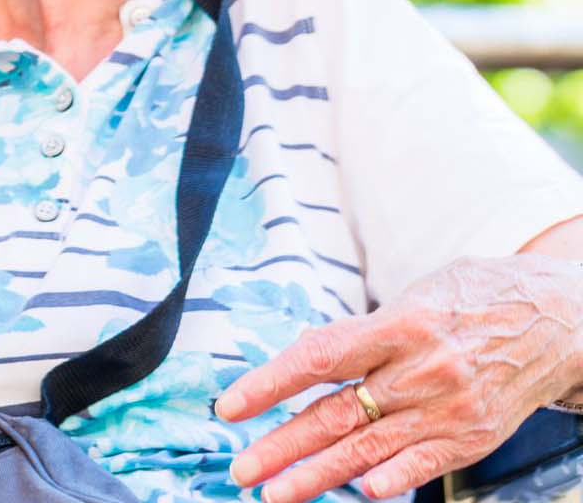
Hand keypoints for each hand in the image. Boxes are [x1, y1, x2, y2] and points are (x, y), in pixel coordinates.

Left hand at [218, 255, 582, 500]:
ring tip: (273, 492)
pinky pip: (422, 464)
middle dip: (281, 445)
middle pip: (337, 414)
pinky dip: (392, 479)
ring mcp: (450, 408)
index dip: (269, 384)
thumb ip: (361, 333)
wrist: (558, 319)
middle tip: (240, 469)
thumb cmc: (470, 301)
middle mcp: (423, 370)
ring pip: (369, 448)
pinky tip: (360, 493)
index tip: (228, 407)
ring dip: (316, 475)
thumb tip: (301, 362)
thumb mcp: (413, 296)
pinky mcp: (473, 437)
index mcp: (400, 325)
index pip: (320, 358)